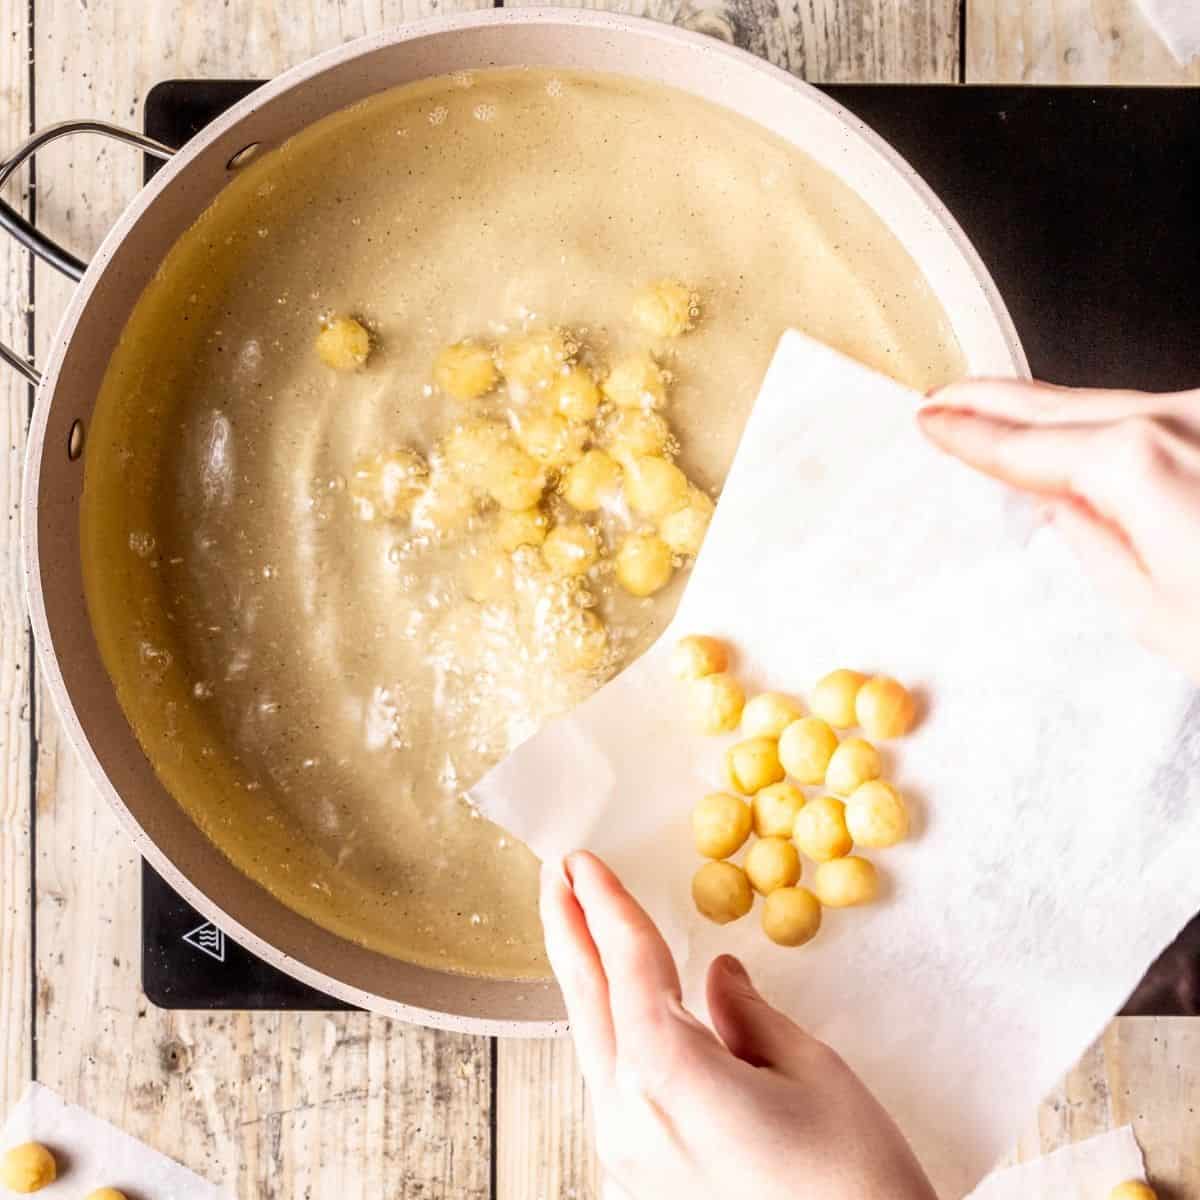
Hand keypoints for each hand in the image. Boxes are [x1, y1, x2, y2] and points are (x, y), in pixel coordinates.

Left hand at [540, 851, 936, 1199]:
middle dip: (569, 929)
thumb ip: (748, 1015)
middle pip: (588, 1000)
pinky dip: (610, 1024)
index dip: (607, 905)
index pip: (628, 966)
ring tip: (578, 922)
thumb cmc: (854, 1178)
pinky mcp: (640, 1174)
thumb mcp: (811, 1071)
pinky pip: (613, 1077)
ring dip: (584, 976)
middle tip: (557, 875)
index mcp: (667, 1074)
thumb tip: (717, 978)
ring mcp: (626, 1152)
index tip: (583, 859)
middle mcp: (628, 1114)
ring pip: (593, 1039)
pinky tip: (617, 1000)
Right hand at [919, 380, 1199, 682]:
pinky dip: (1114, 428)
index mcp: (1136, 464)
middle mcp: (1183, 421)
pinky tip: (1087, 442)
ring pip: (1116, 406)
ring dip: (1053, 413)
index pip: (1027, 446)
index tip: (932, 422)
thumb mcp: (1160, 617)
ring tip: (1000, 418)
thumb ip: (1097, 548)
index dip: (970, 435)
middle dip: (996, 398)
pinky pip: (1161, 420)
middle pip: (1064, 403)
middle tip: (947, 396)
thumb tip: (1066, 511)